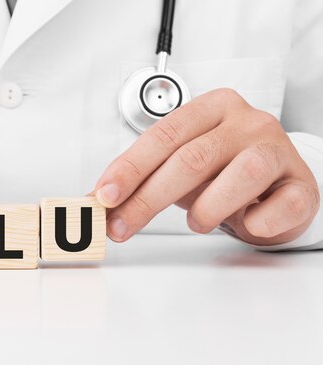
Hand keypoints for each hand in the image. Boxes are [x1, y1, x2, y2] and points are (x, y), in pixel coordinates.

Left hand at [94, 88, 319, 245]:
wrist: (277, 184)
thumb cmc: (223, 171)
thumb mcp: (181, 165)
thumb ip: (146, 175)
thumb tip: (102, 198)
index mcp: (212, 108)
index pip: (163, 136)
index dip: (130, 168)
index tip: (104, 195)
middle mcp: (246, 122)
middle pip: (192, 158)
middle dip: (148, 199)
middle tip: (122, 226)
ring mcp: (278, 149)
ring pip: (242, 174)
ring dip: (208, 209)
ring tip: (196, 223)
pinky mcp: (301, 182)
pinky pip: (284, 203)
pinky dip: (259, 220)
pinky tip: (247, 224)